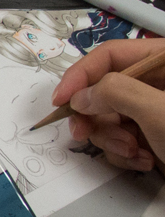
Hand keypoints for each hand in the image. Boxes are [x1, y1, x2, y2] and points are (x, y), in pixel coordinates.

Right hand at [52, 38, 164, 171]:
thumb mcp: (160, 112)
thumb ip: (116, 94)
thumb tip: (84, 96)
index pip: (111, 55)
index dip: (81, 75)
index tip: (62, 99)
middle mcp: (162, 83)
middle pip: (105, 89)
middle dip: (97, 117)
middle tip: (87, 133)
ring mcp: (158, 111)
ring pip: (110, 118)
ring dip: (113, 141)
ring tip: (133, 152)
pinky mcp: (157, 135)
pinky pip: (124, 138)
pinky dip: (126, 154)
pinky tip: (146, 161)